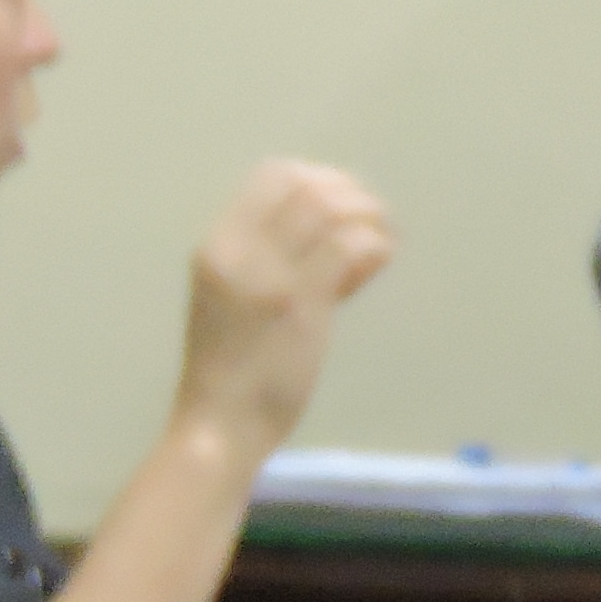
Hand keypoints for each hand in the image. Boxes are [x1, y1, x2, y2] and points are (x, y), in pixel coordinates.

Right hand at [174, 159, 395, 450]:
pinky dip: (374, 244)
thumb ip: (276, 265)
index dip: (318, 180)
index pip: (272, 176)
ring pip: (330, 208)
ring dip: (368, 215)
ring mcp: (270, 274)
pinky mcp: (301, 304)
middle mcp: (239, 250)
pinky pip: (348, 246)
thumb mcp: (237, 301)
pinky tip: (380, 262)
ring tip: (383, 239)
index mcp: (217, 245)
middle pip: (306, 185)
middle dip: (349, 192)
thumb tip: (339, 241)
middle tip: (373, 220)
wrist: (219, 425)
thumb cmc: (230, 372)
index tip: (342, 205)